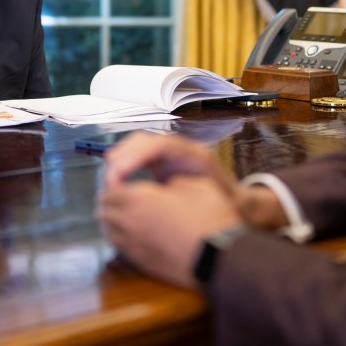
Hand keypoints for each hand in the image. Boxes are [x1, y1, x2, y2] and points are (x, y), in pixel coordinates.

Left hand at [99, 175, 242, 287]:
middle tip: (124, 194)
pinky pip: (120, 246)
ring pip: (108, 229)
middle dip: (111, 199)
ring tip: (127, 213)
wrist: (221, 258)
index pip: (110, 187)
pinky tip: (137, 233)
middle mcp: (129, 222)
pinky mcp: (141, 264)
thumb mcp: (195, 184)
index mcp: (139, 198)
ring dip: (113, 219)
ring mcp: (133, 246)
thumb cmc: (211, 218)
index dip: (116, 181)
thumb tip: (166, 186)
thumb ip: (172, 181)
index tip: (125, 179)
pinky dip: (122, 237)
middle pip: (103, 208)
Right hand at [102, 132, 237, 195]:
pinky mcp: (163, 162)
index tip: (119, 178)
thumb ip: (199, 200)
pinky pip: (138, 155)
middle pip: (144, 141)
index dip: (135, 156)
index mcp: (194, 156)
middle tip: (109, 183)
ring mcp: (170, 154)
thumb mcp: (216, 203)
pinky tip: (114, 179)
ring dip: (120, 160)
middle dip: (123, 157)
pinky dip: (123, 164)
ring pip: (138, 146)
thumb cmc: (228, 205)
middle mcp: (180, 150)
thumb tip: (175, 200)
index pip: (160, 145)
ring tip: (108, 182)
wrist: (237, 203)